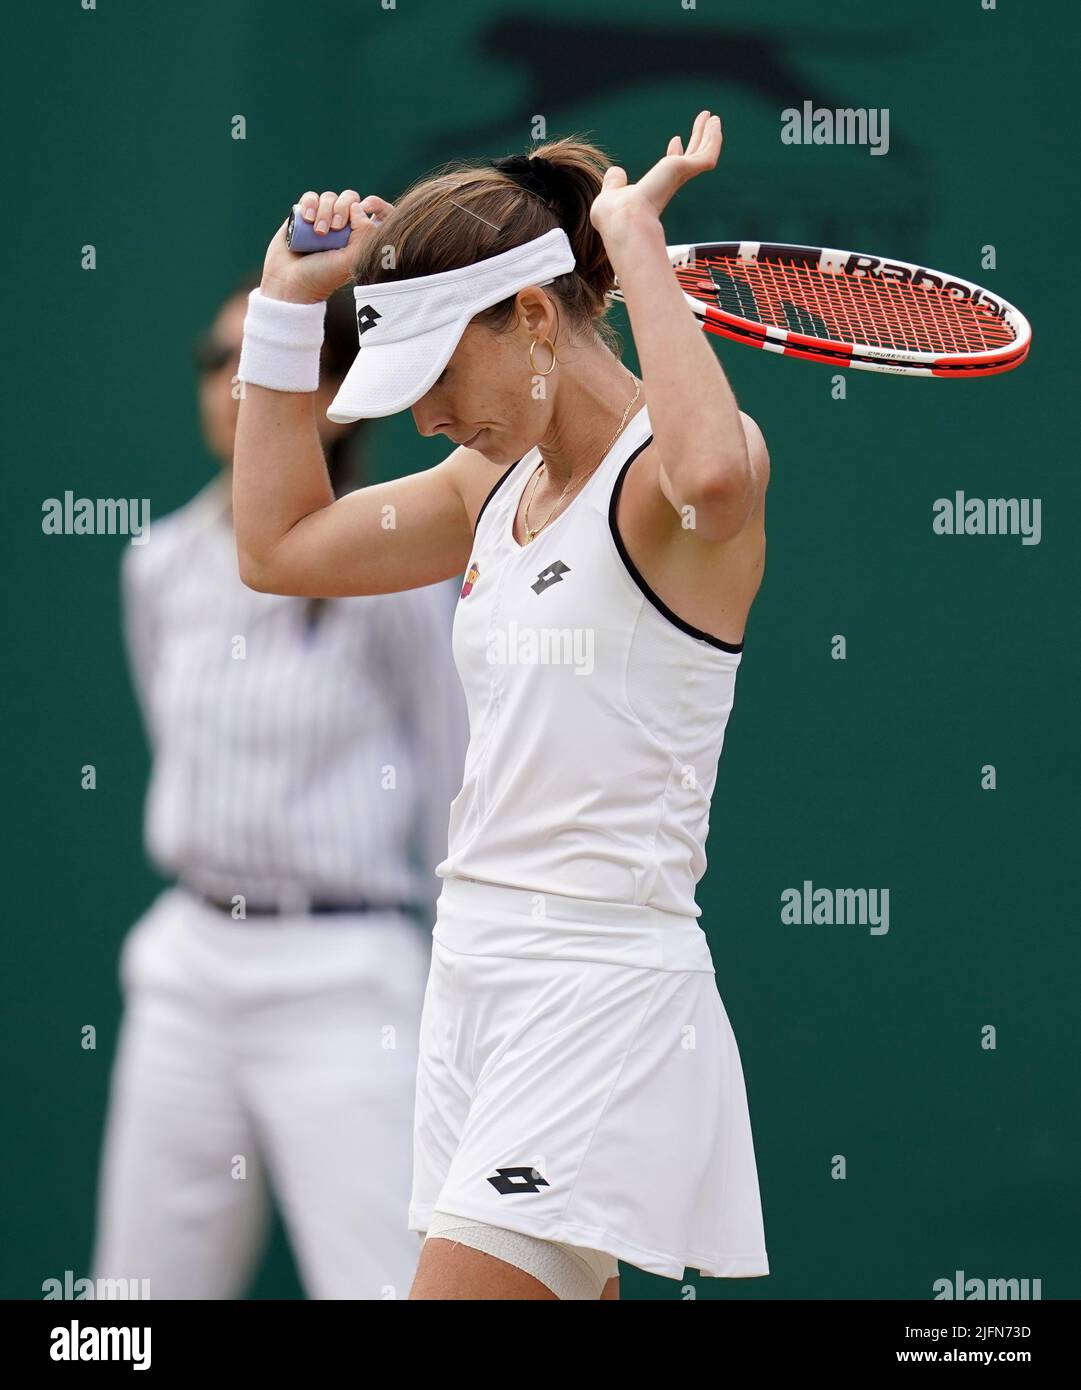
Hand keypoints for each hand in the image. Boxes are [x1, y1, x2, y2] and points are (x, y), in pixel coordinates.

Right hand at [259, 189, 395, 303]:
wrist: (290, 281)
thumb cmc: (323, 275)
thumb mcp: (350, 259)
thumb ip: (364, 234)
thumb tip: (358, 207)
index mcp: (359, 237)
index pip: (372, 209)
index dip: (373, 205)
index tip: (363, 213)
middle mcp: (342, 226)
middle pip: (350, 198)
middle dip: (342, 209)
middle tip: (335, 229)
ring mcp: (323, 218)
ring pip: (329, 197)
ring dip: (324, 211)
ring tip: (318, 231)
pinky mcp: (304, 214)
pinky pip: (311, 197)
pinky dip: (309, 204)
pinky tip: (307, 219)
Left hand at [590, 111, 721, 243]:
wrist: (623, 219)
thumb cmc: (613, 215)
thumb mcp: (610, 194)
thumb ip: (614, 183)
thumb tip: (615, 172)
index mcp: (655, 189)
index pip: (669, 168)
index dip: (674, 154)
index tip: (675, 140)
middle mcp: (670, 183)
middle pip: (689, 157)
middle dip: (696, 140)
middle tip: (703, 123)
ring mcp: (679, 177)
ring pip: (701, 154)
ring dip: (708, 135)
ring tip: (713, 117)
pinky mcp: (683, 170)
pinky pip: (706, 154)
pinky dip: (713, 139)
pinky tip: (714, 123)